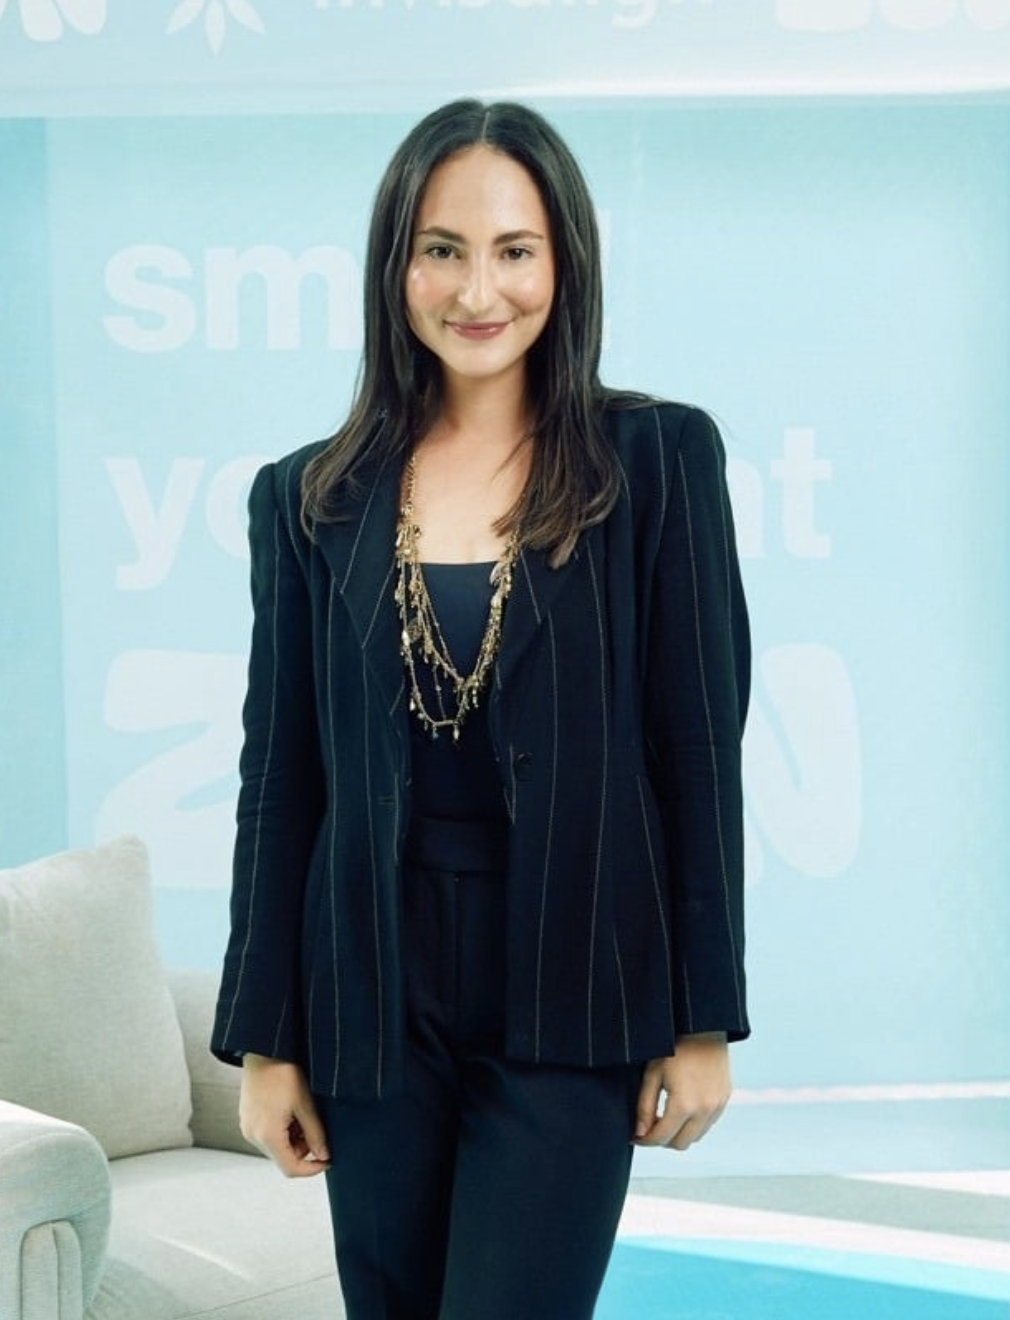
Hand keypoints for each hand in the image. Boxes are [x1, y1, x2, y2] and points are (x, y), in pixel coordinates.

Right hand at [239, 1054, 330, 1176]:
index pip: (291, 1169)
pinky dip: (282, 1130)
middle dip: (303, 1149)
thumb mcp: (305, 1103)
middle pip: (283, 1158)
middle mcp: (252, 1135)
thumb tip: (324, 1155)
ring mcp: (247, 1127)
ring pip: (276, 1146)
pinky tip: (290, 1109)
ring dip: (293, 1138)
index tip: (328, 1160)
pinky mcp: (246, 1118)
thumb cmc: (284, 1072)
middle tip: (315, 1125)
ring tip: (302, 1112)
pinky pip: (267, 1134)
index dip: (312, 1169)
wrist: (263, 1049)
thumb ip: (315, 1133)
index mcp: (267, 1135)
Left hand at [634, 1033, 730, 1149]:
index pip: (661, 1138)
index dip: (645, 1140)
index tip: (635, 1137)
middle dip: (662, 1140)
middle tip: (649, 1127)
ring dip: (679, 1134)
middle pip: (680, 1144)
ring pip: (696, 1137)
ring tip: (665, 1118)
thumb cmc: (674, 1047)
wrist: (703, 1028)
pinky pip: (708, 1124)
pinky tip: (683, 1109)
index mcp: (684, 1105)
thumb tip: (640, 1133)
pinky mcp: (724, 1100)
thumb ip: (645, 1107)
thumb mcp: (652, 1075)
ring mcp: (717, 1107)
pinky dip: (694, 1124)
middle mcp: (704, 1111)